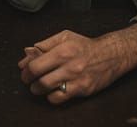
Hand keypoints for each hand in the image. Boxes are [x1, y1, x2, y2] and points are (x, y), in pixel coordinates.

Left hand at [17, 29, 131, 103]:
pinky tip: (53, 90)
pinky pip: (60, 99)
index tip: (25, 71)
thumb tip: (27, 53)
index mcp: (63, 50)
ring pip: (49, 91)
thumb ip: (44, 44)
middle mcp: (70, 66)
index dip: (26, 71)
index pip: (35, 65)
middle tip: (30, 81)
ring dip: (39, 90)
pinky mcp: (83, 90)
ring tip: (40, 86)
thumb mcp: (64, 37)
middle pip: (40, 81)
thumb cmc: (85, 45)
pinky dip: (52, 97)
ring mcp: (77, 80)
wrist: (111, 55)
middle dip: (30, 83)